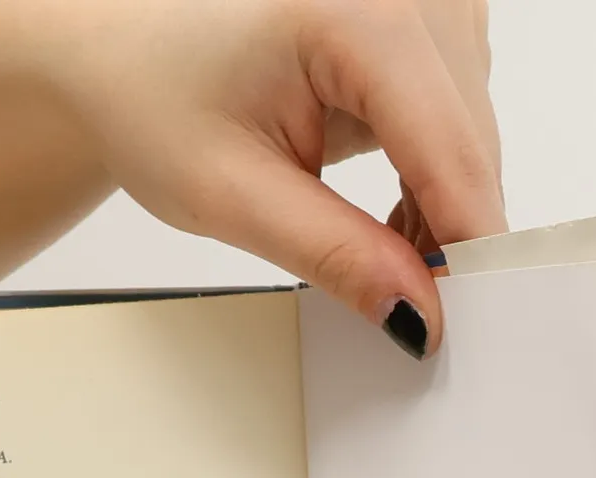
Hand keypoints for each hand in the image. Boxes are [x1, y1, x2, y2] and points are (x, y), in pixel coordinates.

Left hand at [17, 0, 504, 356]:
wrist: (122, 51)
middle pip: (471, 145)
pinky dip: (430, 177)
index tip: (462, 329)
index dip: (464, 250)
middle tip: (405, 313)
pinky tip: (387, 216)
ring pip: (473, 136)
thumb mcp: (233, 197)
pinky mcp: (429, 17)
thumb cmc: (153, 98)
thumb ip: (334, 256)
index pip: (450, 152)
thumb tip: (415, 314)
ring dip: (438, 209)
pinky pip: (460, 116)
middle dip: (449, 237)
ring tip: (367, 248)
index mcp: (358, 11)